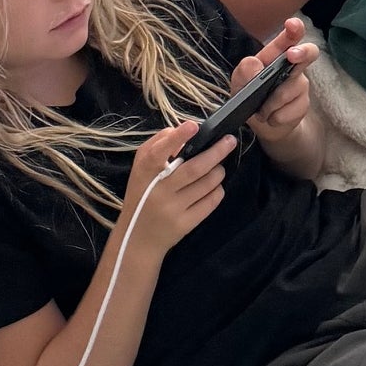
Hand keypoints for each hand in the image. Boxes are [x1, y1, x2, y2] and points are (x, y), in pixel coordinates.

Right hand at [118, 123, 233, 261]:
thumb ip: (158, 146)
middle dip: (217, 152)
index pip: (158, 152)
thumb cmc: (142, 196)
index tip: (193, 126)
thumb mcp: (141, 169)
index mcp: (144, 172)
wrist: (136, 238)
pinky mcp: (185, 224)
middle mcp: (158, 190)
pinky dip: (217, 190)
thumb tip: (183, 132)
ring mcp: (172, 209)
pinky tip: (214, 187)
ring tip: (219, 167)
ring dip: (218, 171)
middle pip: (194, 168)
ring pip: (207, 183)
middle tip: (230, 141)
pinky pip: (211, 201)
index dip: (177, 138)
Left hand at [233, 18, 320, 145]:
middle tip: (291, 56)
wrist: (262, 126)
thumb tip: (256, 66)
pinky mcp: (303, 104)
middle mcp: (292, 66)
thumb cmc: (250, 97)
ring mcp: (300, 85)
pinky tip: (271, 118)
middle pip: (309, 53)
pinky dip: (274, 117)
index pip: (288, 38)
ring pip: (289, 90)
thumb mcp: (239, 83)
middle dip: (302, 52)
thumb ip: (245, 72)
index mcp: (275, 56)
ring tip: (261, 111)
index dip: (293, 29)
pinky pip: (288, 111)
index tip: (292, 25)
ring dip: (270, 104)